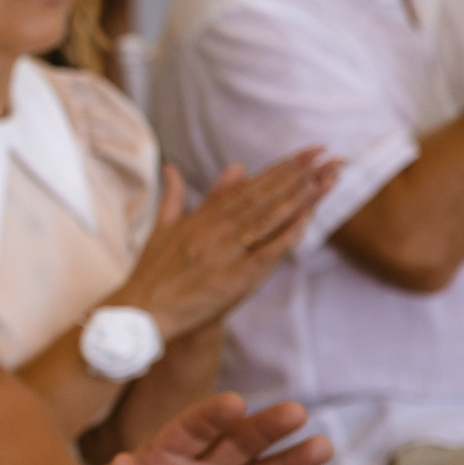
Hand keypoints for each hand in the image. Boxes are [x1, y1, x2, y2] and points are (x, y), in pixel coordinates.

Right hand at [108, 153, 334, 340]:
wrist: (138, 312)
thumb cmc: (151, 274)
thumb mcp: (162, 229)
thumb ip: (174, 197)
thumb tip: (172, 167)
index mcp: (200, 217)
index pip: (246, 187)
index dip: (278, 169)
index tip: (305, 152)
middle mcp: (214, 230)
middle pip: (261, 197)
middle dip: (295, 174)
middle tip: (324, 153)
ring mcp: (224, 253)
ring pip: (266, 219)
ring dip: (297, 197)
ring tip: (324, 177)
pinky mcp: (233, 279)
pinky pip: (266, 253)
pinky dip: (286, 236)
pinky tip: (307, 220)